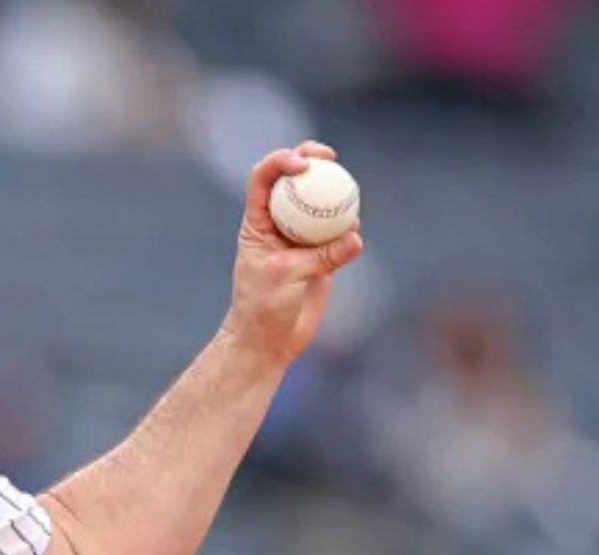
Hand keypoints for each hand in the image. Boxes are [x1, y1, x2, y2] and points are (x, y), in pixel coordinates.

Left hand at [220, 141, 364, 365]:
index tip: (300, 164)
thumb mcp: (286, 276)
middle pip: (294, 180)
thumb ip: (320, 255)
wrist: (269, 339)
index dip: (279, 161)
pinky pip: (340, 232)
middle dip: (310, 158)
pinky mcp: (323, 254)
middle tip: (328, 157)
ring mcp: (302, 237)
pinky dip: (348, 226)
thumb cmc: (262, 306)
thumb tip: (355, 236)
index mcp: (257, 222)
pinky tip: (354, 228)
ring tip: (348, 188)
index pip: (263, 180)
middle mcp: (279, 223)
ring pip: (320, 203)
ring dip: (334, 190)